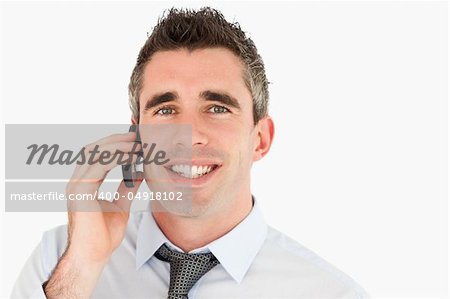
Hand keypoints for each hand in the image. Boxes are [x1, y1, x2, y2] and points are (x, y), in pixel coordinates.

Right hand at [44, 131, 142, 297]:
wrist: (93, 257)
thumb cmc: (103, 236)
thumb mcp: (120, 206)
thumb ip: (127, 189)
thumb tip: (140, 173)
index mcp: (84, 184)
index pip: (96, 155)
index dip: (114, 144)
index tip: (134, 140)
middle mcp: (77, 182)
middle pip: (93, 148)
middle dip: (115, 139)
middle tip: (136, 137)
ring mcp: (76, 186)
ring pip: (94, 153)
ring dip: (117, 145)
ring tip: (136, 144)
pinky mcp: (81, 192)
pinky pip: (98, 166)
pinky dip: (115, 157)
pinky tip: (131, 156)